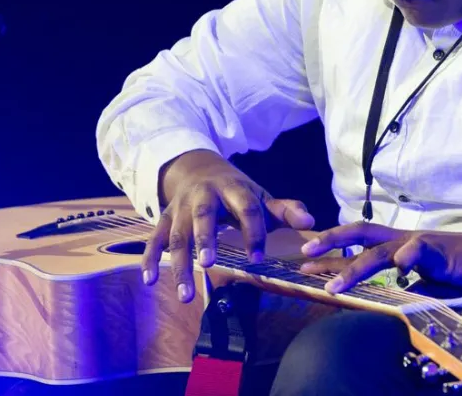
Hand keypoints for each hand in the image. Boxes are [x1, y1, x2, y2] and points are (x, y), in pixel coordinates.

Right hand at [141, 149, 313, 302]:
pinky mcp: (164, 218)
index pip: (246, 208)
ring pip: (176, 235)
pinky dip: (150, 259)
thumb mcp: (260, 195)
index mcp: (232, 188)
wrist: (196, 167)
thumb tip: (311, 222)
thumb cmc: (235, 190)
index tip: (259, 259)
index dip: (254, 232)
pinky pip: (154, 239)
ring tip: (186, 294)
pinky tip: (150, 281)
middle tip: (209, 264)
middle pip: (202, 216)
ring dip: (178, 264)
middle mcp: (203, 196)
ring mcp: (180, 207)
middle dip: (204, 239)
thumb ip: (284, 209)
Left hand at [297, 221, 461, 294]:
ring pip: (379, 251)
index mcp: (397, 244)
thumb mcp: (424, 282)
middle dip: (331, 242)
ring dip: (354, 268)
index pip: (359, 243)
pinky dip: (406, 258)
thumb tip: (388, 299)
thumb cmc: (458, 269)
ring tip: (334, 286)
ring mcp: (417, 242)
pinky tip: (398, 267)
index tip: (307, 259)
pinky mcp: (436, 250)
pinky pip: (417, 251)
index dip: (333, 248)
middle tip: (305, 256)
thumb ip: (405, 285)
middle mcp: (401, 238)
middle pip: (360, 233)